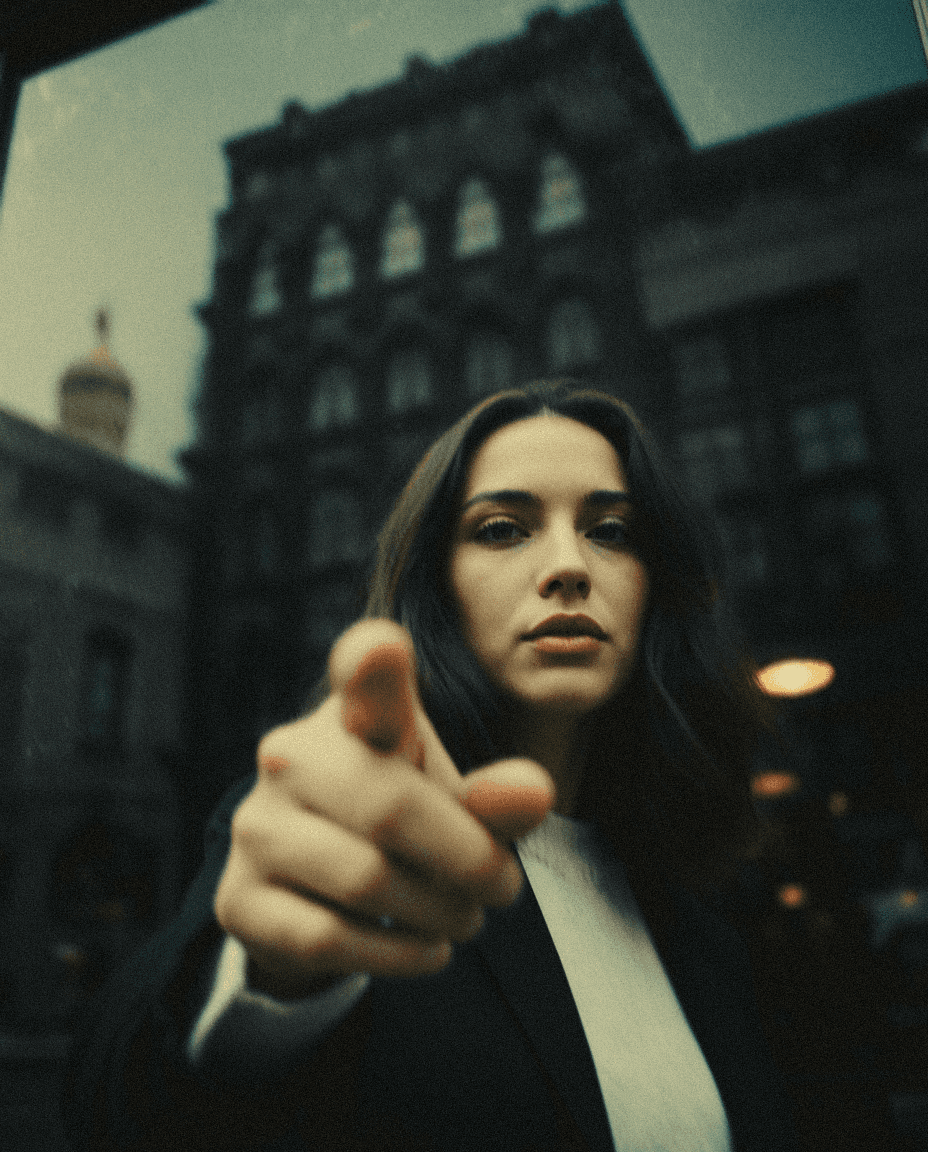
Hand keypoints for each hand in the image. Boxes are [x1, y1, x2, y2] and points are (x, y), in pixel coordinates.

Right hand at [214, 619, 553, 998]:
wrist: (313, 887)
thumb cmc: (401, 819)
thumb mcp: (452, 799)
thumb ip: (495, 797)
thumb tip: (537, 794)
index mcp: (353, 712)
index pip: (361, 675)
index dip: (370, 661)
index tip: (381, 648)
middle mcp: (290, 755)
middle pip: (392, 808)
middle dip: (467, 861)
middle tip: (503, 889)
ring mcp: (255, 825)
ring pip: (365, 881)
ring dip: (439, 915)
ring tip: (466, 919)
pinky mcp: (238, 898)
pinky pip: (328, 938)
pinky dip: (397, 955)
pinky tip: (428, 951)